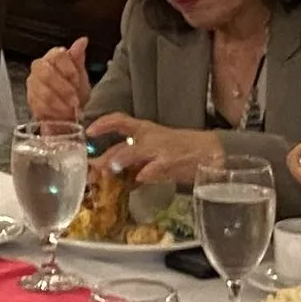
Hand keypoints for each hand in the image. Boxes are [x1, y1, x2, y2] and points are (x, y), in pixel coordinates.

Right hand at [23, 36, 92, 126]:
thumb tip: (83, 40)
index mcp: (53, 56)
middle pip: (47, 73)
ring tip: (71, 110)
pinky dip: (53, 112)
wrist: (69, 109)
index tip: (77, 81)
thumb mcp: (81, 74)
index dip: (69, 69)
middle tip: (75, 100)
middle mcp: (40, 67)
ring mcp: (33, 83)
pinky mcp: (31, 100)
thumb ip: (78, 58)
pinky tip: (62, 115)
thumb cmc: (75, 89)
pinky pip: (39, 106)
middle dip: (63, 89)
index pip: (58, 55)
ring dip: (60, 103)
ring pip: (43, 92)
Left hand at [86, 112, 221, 192]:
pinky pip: (152, 170)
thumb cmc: (182, 151)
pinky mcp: (169, 163)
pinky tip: (137, 180)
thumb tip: (112, 174)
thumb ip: (135, 162)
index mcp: (145, 130)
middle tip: (92, 172)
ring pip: (132, 153)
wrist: (211, 152)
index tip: (89, 131)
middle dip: (105, 161)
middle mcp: (149, 138)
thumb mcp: (156, 153)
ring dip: (119, 162)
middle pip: (121, 146)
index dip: (103, 124)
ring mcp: (159, 150)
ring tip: (109, 169)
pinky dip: (143, 175)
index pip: (119, 121)